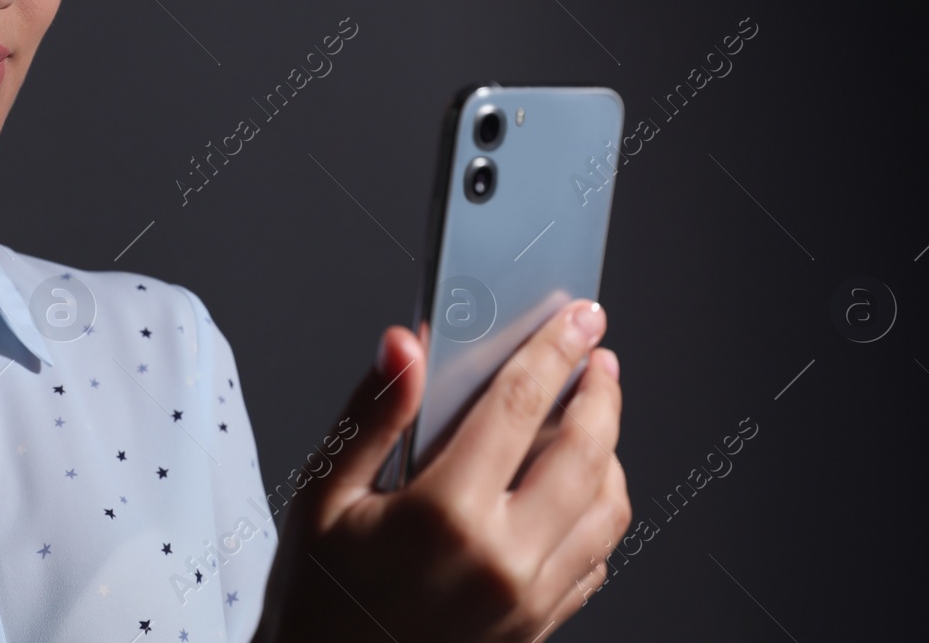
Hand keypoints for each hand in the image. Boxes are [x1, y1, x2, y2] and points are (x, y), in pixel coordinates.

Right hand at [253, 299, 628, 641]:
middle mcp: (501, 560)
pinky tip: (576, 489)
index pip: (519, 405)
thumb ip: (374, 414)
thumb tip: (406, 344)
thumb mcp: (323, 495)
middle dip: (600, 393)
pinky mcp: (537, 628)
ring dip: (610, 452)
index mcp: (444, 516)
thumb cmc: (318, 595)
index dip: (555, 350)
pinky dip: (600, 513)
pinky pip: (597, 560)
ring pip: (606, 509)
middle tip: (597, 357)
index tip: (578, 316)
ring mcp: (527, 601)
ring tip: (591, 419)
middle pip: (585, 453)